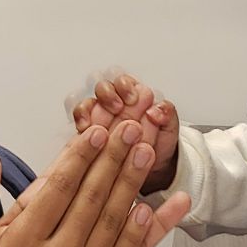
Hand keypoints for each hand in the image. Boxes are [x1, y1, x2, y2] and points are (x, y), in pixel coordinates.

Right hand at [0, 123, 191, 246]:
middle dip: (113, 158)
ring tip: (148, 151)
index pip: (57, 189)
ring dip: (133, 182)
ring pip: (114, 220)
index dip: (79, 156)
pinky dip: (147, 232)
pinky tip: (160, 210)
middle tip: (131, 127)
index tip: (95, 131)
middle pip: (92, 197)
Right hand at [70, 73, 180, 194]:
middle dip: (108, 94)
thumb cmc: (159, 142)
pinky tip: (86, 130)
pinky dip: (81, 121)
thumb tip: (156, 110)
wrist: (150, 166)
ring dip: (90, 108)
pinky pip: (78, 118)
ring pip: (86, 100)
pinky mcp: (87, 130)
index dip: (126, 86)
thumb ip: (166, 114)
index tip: (132, 98)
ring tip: (100, 124)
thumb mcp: (169, 128)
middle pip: (101, 85)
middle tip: (117, 108)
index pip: (123, 80)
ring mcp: (98, 115)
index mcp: (132, 93)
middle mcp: (113, 100)